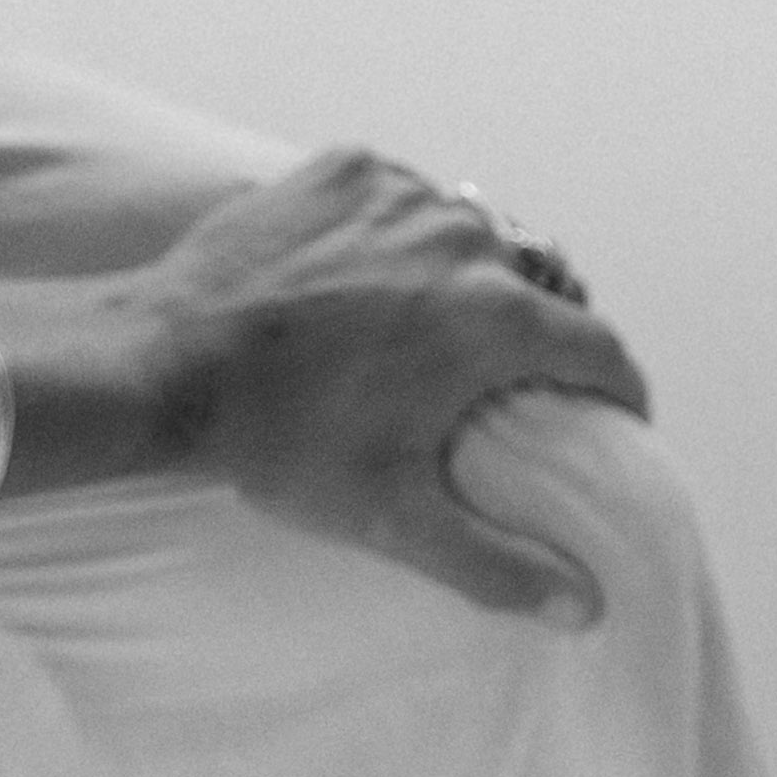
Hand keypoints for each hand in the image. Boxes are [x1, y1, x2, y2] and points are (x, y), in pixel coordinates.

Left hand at [133, 145, 653, 622]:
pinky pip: (406, 197)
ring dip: (470, 272)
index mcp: (497, 319)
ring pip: (475, 230)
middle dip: (539, 328)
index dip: (615, 389)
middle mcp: (466, 239)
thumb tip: (584, 607)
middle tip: (500, 374)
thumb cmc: (277, 442)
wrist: (161, 362)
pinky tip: (367, 277)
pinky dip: (401, 232)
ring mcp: (404, 194)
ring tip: (433, 320)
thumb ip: (495, 565)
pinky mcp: (348, 169)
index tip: (607, 411)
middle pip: (542, 284)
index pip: (600, 349)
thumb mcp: (390, 517)